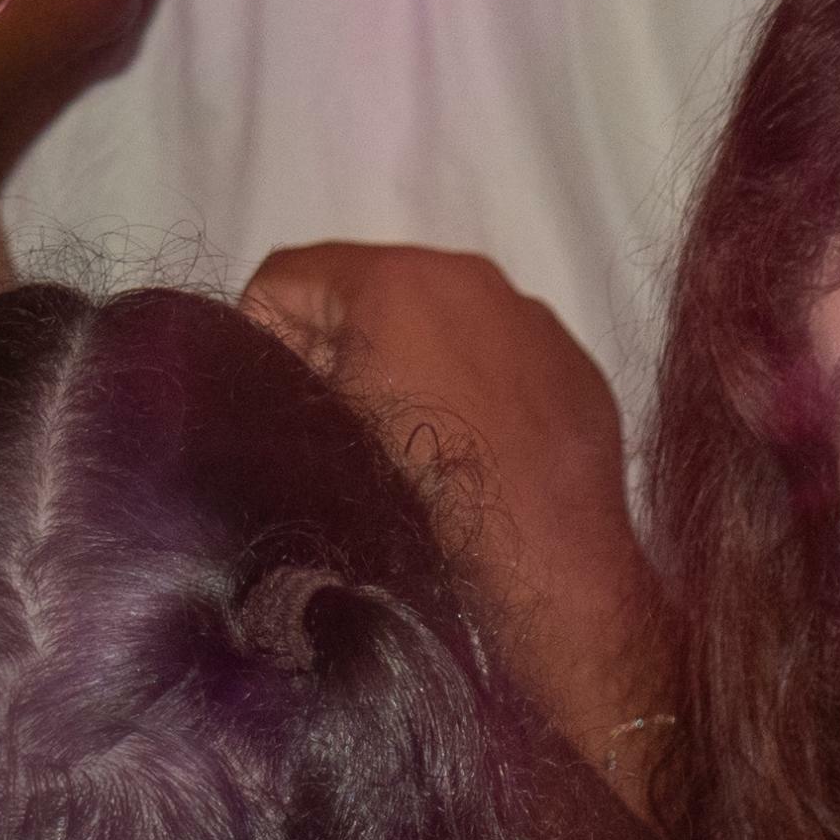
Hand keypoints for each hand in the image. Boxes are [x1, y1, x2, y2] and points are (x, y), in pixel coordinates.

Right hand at [241, 243, 674, 794]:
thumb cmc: (415, 501)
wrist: (547, 561)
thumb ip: (284, 383)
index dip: (265, 341)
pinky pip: (502, 355)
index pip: (285, 280)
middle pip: (365, 293)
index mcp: (394, 280)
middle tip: (344, 428)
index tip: (284, 404)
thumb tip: (275, 374)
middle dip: (343, 348)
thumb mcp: (315, 439)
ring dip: (413, 365)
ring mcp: (530, 318)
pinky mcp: (573, 362)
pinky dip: (479, 387)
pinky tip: (480, 451)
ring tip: (414, 446)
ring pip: (439, 320)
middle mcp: (470, 278)